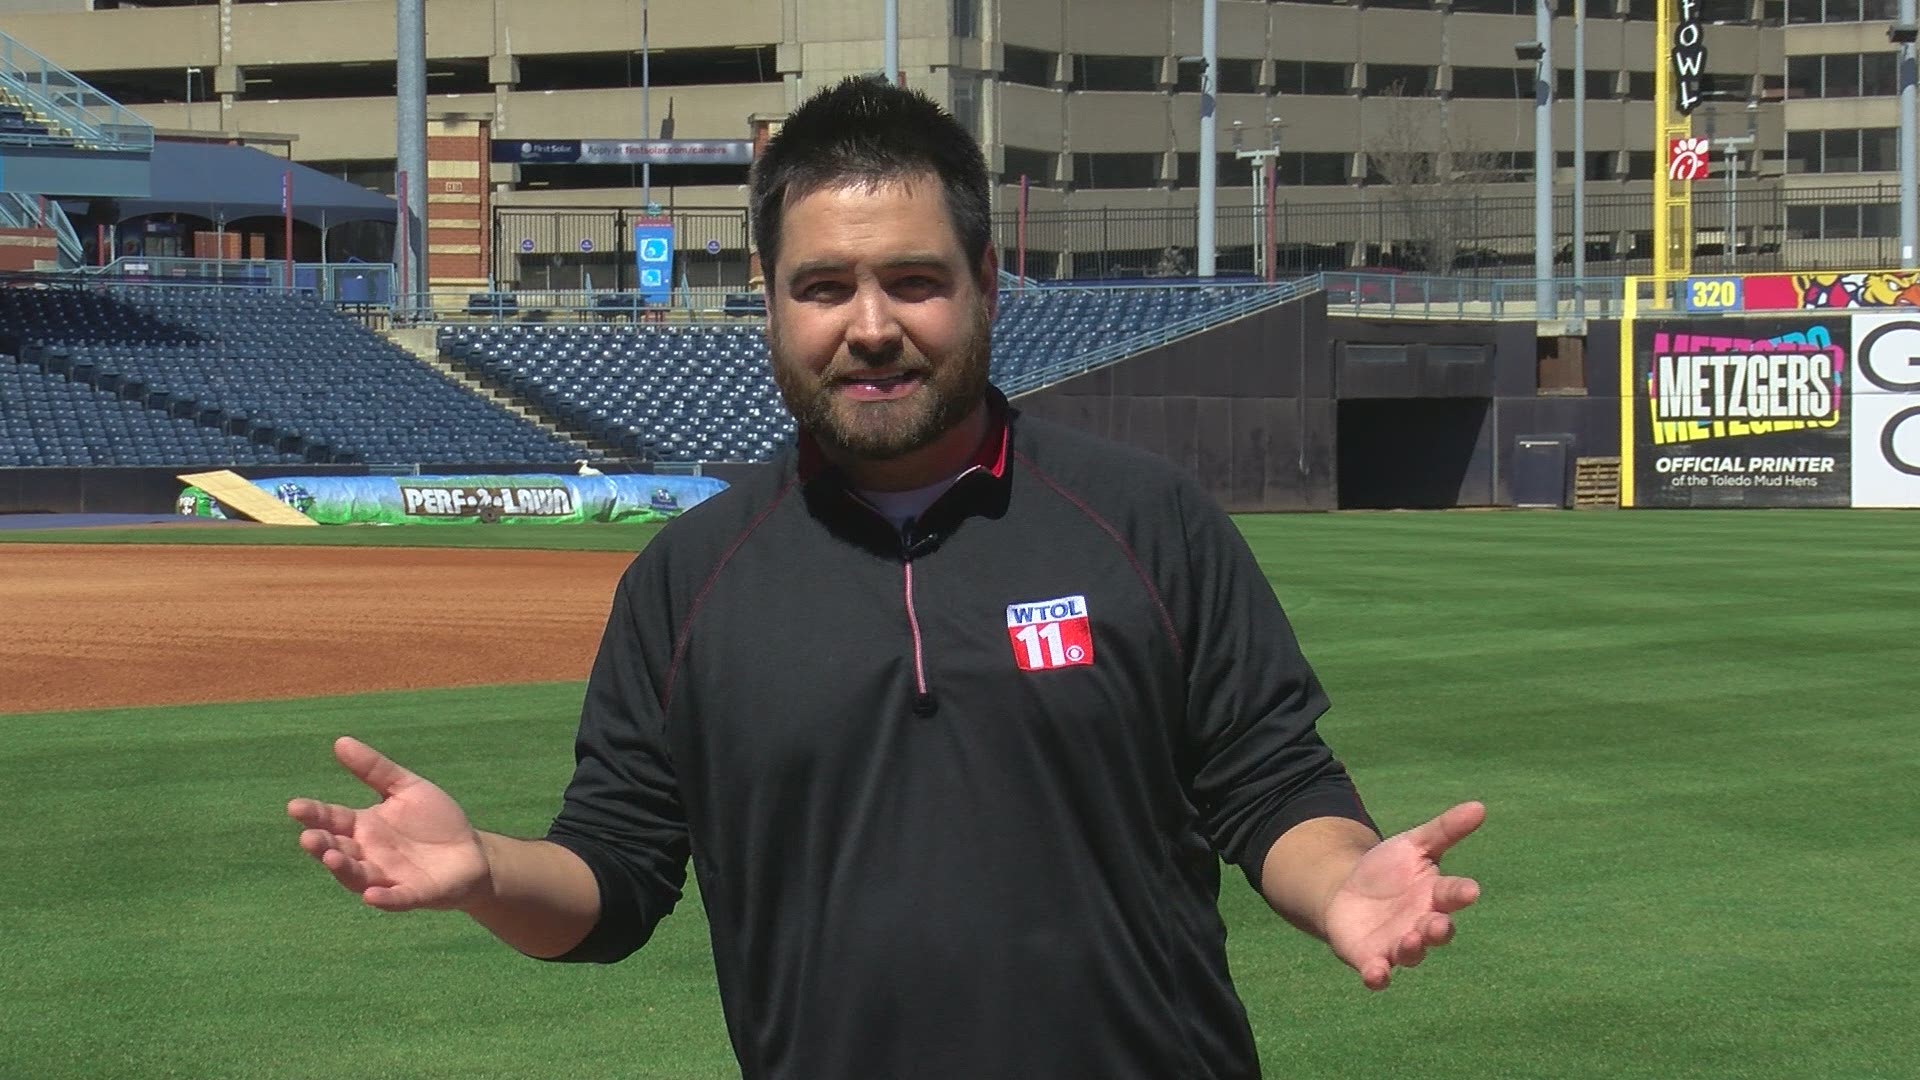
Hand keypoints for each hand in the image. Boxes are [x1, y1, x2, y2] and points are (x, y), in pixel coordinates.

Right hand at [286, 736, 490, 911]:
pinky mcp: (413, 894)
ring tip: (331, 859)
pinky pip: (395, 898)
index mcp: (363, 827)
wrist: (472, 852)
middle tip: (308, 838)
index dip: (314, 815)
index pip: (332, 820)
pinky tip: (371, 895)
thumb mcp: (406, 788)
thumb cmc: (434, 820)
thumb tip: (340, 741)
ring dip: (344, 870)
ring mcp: (388, 876)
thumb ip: (374, 769)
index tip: (294, 806)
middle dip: (322, 845)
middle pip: (338, 850)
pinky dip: (383, 898)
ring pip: (358, 876)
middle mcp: (368, 854)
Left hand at [1323, 801, 1483, 990]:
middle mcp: (1421, 924)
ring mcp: (1397, 944)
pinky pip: (1377, 972)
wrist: (1346, 892)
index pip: (1453, 894)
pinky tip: (1376, 974)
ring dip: (1412, 949)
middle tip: (1439, 924)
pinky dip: (1377, 976)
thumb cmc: (1389, 869)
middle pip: (1436, 930)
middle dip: (1439, 928)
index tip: (1471, 890)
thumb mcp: (1413, 844)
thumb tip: (1479, 806)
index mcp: (1435, 895)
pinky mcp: (1370, 958)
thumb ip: (1444, 830)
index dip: (1461, 893)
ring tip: (1410, 941)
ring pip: (1410, 953)